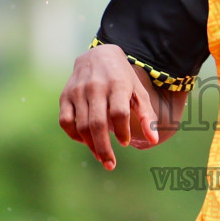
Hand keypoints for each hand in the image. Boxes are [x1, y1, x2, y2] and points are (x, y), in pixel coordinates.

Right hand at [58, 43, 159, 169]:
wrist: (98, 56)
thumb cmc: (123, 79)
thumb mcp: (139, 92)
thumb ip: (147, 116)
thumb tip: (153, 140)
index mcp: (117, 85)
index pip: (119, 113)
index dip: (122, 131)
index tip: (126, 143)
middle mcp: (95, 88)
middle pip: (97, 124)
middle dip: (104, 148)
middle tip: (110, 165)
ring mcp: (78, 92)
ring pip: (81, 126)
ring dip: (91, 146)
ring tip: (101, 157)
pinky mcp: (65, 96)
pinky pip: (65, 121)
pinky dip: (74, 135)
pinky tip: (85, 141)